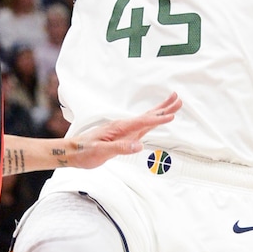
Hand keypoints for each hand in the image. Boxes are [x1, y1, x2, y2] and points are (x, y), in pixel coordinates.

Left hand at [65, 92, 180, 168]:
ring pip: (146, 119)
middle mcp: (123, 126)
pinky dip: (152, 120)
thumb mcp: (101, 152)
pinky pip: (141, 126)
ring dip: (160, 111)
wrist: (74, 152)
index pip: (143, 123)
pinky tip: (156, 119)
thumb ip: (120, 148)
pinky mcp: (123, 135)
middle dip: (163, 107)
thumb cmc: (86, 152)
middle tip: (178, 99)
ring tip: (173, 104)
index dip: (158, 119)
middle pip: (147, 115)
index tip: (172, 116)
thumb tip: (139, 145)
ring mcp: (124, 130)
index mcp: (120, 128)